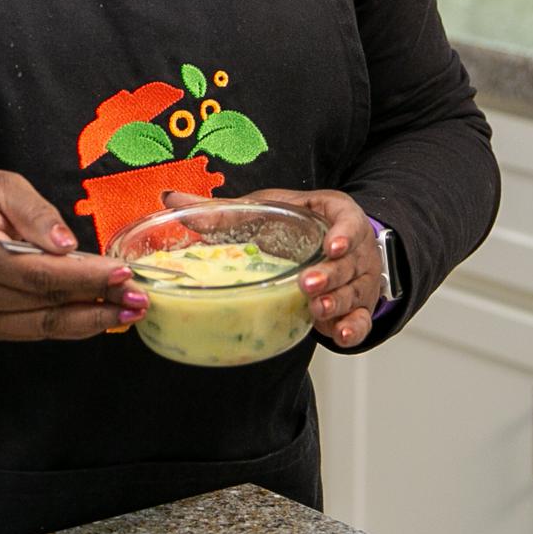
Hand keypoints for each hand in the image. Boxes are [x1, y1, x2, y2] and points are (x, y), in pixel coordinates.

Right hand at [0, 170, 146, 341]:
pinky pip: (31, 330)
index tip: (121, 273)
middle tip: (140, 298)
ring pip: (42, 324)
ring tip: (129, 311)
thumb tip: (69, 245)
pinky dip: (67, 324)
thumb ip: (34, 213)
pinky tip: (97, 316)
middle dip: (98, 301)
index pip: (37, 272)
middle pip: (44, 302)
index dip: (83, 276)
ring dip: (90, 320)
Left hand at [167, 186, 380, 348]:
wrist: (326, 242)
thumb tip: (171, 200)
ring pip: (355, 293)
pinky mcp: (357, 306)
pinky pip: (362, 320)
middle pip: (350, 262)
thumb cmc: (291, 224)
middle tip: (308, 284)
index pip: (349, 220)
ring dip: (337, 302)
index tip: (331, 246)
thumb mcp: (262, 209)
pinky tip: (338, 334)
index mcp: (334, 216)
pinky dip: (352, 329)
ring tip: (316, 308)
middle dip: (331, 275)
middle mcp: (353, 248)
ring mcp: (358, 279)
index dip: (344, 233)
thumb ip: (220, 210)